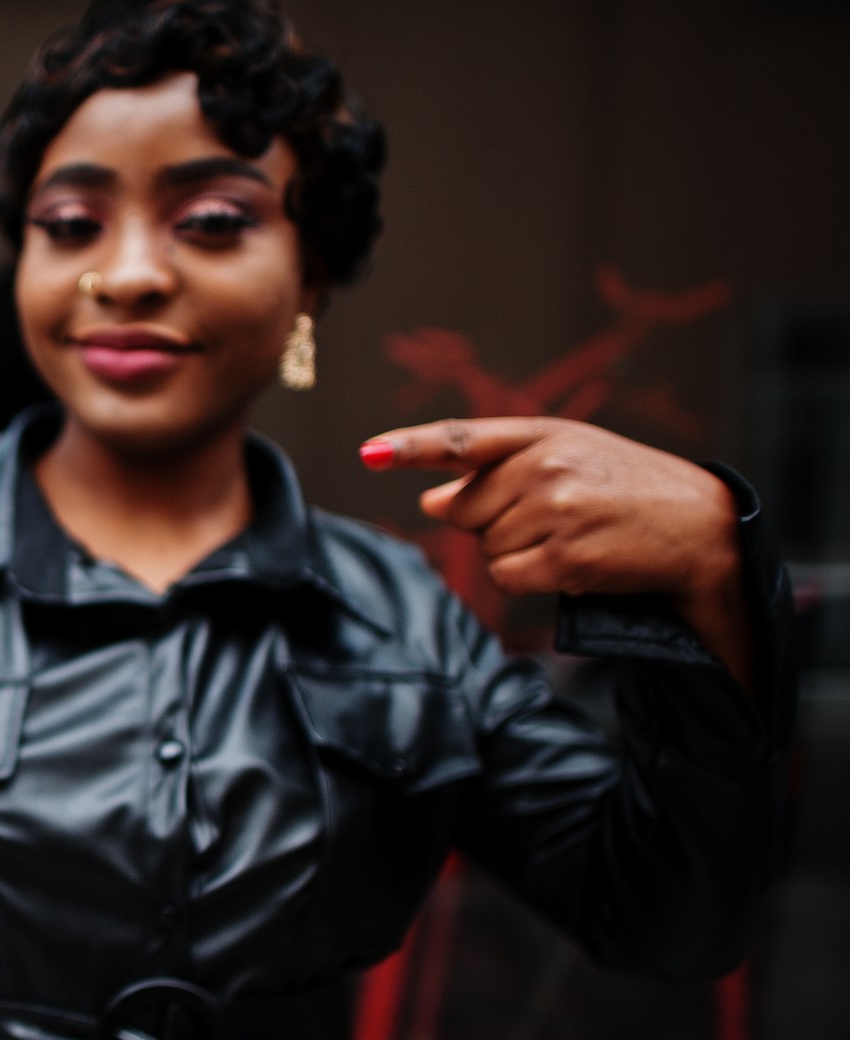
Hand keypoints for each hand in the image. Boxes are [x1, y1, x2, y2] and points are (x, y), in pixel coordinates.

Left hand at [361, 417, 751, 685]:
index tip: (368, 453)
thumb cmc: (623, 489)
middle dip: (493, 523)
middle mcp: (545, 466)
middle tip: (549, 517)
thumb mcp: (563, 463)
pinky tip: (568, 563)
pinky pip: (505, 576)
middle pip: (463, 511)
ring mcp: (555, 509)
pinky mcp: (565, 554)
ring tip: (568, 537)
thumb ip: (494, 474)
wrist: (699, 526)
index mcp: (542, 433)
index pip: (462, 439)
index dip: (411, 447)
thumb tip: (429, 500)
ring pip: (484, 547)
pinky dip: (527, 579)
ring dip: (515, 552)